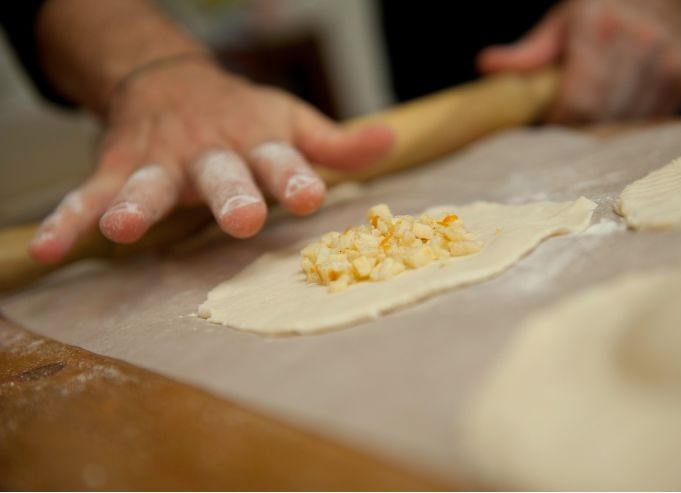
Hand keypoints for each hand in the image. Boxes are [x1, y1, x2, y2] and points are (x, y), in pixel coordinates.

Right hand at [29, 61, 393, 262]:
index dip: (294, 177)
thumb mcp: (292, 121)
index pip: (281, 159)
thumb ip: (336, 142)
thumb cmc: (244, 115)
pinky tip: (53, 248)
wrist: (174, 83)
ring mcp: (162, 160)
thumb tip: (389, 142)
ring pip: (149, 182)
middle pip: (221, 173)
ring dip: (136, 204)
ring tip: (121, 229)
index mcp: (258, 140)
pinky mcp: (120, 168)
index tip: (309, 197)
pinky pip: (92, 194)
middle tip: (241, 219)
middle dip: (229, 195)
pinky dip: (70, 219)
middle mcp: (211, 151)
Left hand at [477, 0, 680, 122]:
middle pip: (600, 118)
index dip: (559, 121)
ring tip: (591, 107)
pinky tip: (619, 102)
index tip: (547, 120)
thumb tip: (485, 64)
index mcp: (601, 30)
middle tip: (564, 119)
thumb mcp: (559, 22)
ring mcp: (668, 66)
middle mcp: (641, 46)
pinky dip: (628, 121)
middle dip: (577, 128)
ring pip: (625, 125)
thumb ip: (527, 52)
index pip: (578, 102)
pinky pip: (649, 121)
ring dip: (602, 128)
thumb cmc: (600, 9)